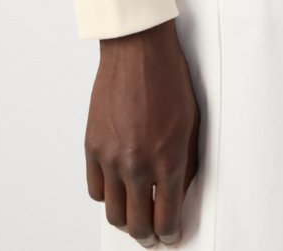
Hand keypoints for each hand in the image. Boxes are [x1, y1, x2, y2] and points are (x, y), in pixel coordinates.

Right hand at [85, 18, 199, 247]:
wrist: (138, 51)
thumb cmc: (169, 79)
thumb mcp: (190, 124)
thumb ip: (185, 163)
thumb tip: (179, 193)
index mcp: (167, 160)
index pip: (166, 218)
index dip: (170, 234)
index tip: (171, 236)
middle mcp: (137, 165)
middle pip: (137, 224)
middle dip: (148, 236)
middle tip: (153, 235)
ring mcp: (111, 158)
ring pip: (113, 213)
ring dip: (126, 221)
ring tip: (134, 217)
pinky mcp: (92, 146)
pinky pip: (95, 189)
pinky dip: (106, 196)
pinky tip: (117, 190)